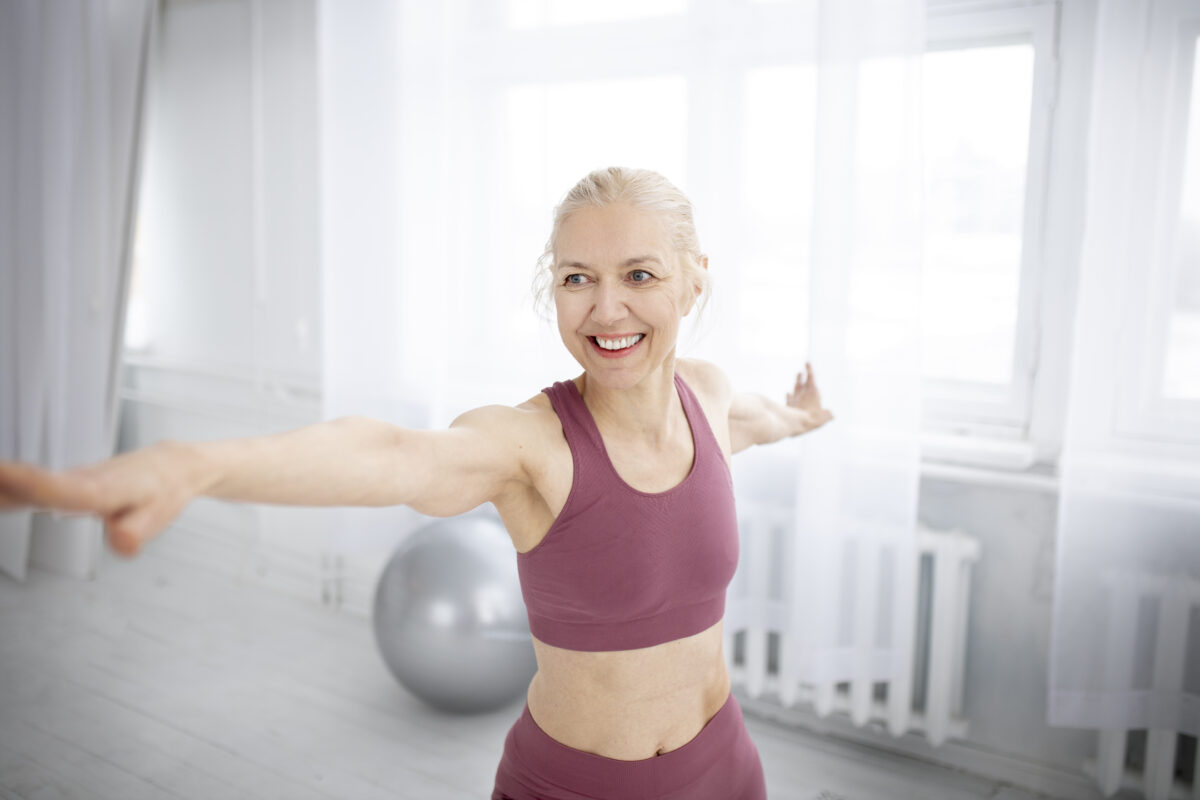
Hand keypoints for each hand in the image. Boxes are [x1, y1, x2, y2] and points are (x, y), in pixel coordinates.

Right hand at [0, 442, 201, 556]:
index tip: (2, 475)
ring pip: (24, 485)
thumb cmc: (164, 489)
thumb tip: (122, 543)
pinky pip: (26, 488)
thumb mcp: (160, 512)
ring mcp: (68, 482)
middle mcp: (80, 481)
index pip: (67, 490)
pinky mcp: (62, 486)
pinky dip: (3, 490)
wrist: (170, 466)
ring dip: (0, 487)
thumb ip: (139, 528)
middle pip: (32, 485)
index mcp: (104, 489)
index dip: (34, 485)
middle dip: (1, 485)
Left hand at [786, 361, 833, 428]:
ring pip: (795, 387)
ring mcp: (794, 398)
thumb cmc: (812, 418)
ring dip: (796, 382)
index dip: (809, 369)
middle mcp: (802, 393)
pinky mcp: (788, 405)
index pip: (811, 377)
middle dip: (801, 375)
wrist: (795, 423)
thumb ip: (828, 414)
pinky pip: (788, 397)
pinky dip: (789, 394)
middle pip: (801, 381)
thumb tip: (831, 415)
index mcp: (812, 391)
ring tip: (797, 376)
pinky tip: (788, 393)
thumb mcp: (825, 417)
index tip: (807, 362)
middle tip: (801, 371)